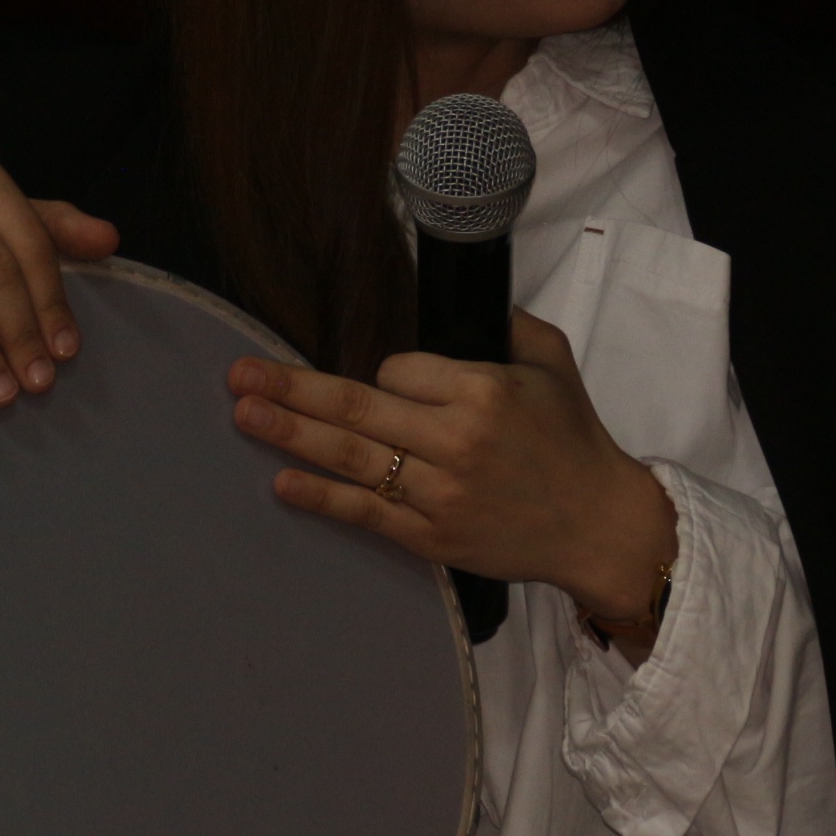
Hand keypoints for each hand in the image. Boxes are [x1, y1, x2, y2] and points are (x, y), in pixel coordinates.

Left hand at [228, 309, 675, 629]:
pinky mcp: (432, 537)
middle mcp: (455, 440)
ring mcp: (439, 493)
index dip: (388, 372)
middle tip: (239, 374)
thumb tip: (458, 298)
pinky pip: (366, 512)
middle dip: (292, 388)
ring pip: (351, 457)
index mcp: (482, 390)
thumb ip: (507, 324)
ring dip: (291, 433)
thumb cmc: (574, 438)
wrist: (597, 524)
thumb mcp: (553, 361)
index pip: (399, 368)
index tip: (397, 381)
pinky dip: (321, 497)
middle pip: (356, 406)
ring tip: (244, 414)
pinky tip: (282, 481)